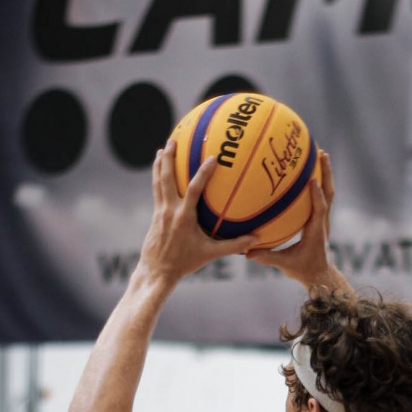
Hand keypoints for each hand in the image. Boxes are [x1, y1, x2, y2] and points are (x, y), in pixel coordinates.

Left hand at [138, 144, 253, 286]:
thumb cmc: (185, 263)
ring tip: (163, 148)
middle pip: (167, 178)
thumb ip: (233, 246)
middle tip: (173, 140)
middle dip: (170, 158)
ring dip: (160, 164)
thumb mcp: (210, 255)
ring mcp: (160, 211)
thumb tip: (256, 240)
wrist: (157, 271)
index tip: (212, 158)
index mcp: (184, 217)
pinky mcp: (155, 214)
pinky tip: (159, 169)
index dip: (203, 173)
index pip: (194, 190)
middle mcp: (170, 210)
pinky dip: (158, 177)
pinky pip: (156, 190)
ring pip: (158, 181)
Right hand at [245, 150, 341, 288]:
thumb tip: (247, 252)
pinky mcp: (321, 218)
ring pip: (328, 192)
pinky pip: (323, 196)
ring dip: (326, 173)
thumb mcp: (285, 265)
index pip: (319, 210)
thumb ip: (267, 257)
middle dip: (326, 173)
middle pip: (329, 193)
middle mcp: (323, 222)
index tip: (313, 181)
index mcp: (316, 231)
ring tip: (321, 154)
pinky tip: (311, 170)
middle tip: (322, 154)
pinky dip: (320, 182)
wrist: (319, 275)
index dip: (317, 196)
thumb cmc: (303, 269)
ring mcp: (324, 219)